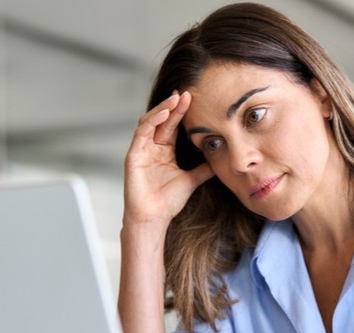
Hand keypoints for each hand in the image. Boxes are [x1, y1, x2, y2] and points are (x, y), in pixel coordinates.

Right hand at [123, 91, 213, 227]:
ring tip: (176, 99)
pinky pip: (141, 132)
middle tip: (187, 93)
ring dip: (163, 108)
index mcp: (164, 150)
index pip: (172, 125)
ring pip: (150, 121)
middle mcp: (151, 147)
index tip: (194, 98)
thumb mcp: (192, 180)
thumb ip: (204, 169)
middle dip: (174, 105)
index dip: (182, 112)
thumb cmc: (168, 202)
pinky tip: (163, 113)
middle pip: (162, 119)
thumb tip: (220, 160)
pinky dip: (152, 121)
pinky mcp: (133, 155)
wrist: (154, 218)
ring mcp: (141, 150)